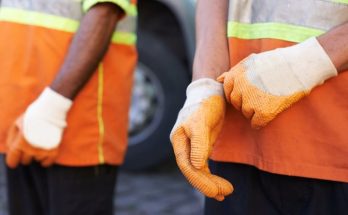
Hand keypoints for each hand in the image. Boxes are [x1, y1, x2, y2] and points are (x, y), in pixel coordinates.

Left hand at [6, 87, 71, 167]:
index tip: (14, 161)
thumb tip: (11, 150)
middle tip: (29, 145)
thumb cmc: (32, 116)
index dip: (13, 161)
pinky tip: (44, 154)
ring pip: (37, 160)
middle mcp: (32, 149)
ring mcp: (43, 150)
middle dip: (25, 155)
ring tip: (39, 143)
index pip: (13, 160)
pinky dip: (45, 160)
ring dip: (36, 154)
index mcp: (20, 143)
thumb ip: (11, 139)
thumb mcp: (16, 124)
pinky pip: (47, 162)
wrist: (51, 111)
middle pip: (25, 161)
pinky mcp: (54, 150)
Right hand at [170, 79, 232, 200]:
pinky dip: (211, 176)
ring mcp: (191, 146)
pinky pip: (203, 165)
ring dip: (210, 182)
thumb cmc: (205, 103)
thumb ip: (199, 143)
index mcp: (178, 139)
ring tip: (226, 192)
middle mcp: (182, 145)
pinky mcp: (201, 146)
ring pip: (198, 170)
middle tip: (224, 194)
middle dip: (206, 184)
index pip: (186, 165)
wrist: (210, 91)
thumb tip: (197, 166)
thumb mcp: (201, 120)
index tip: (215, 190)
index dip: (199, 179)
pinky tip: (219, 186)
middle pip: (192, 170)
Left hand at [218, 37, 336, 127]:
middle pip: (236, 103)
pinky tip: (271, 112)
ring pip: (246, 113)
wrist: (301, 66)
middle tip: (261, 96)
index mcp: (236, 74)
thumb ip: (234, 71)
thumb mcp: (252, 61)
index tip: (249, 91)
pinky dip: (261, 122)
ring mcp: (250, 101)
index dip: (238, 92)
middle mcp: (240, 88)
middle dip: (245, 102)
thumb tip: (218, 79)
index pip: (228, 91)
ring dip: (255, 111)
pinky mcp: (263, 112)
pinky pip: (256, 123)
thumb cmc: (278, 62)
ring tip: (269, 100)